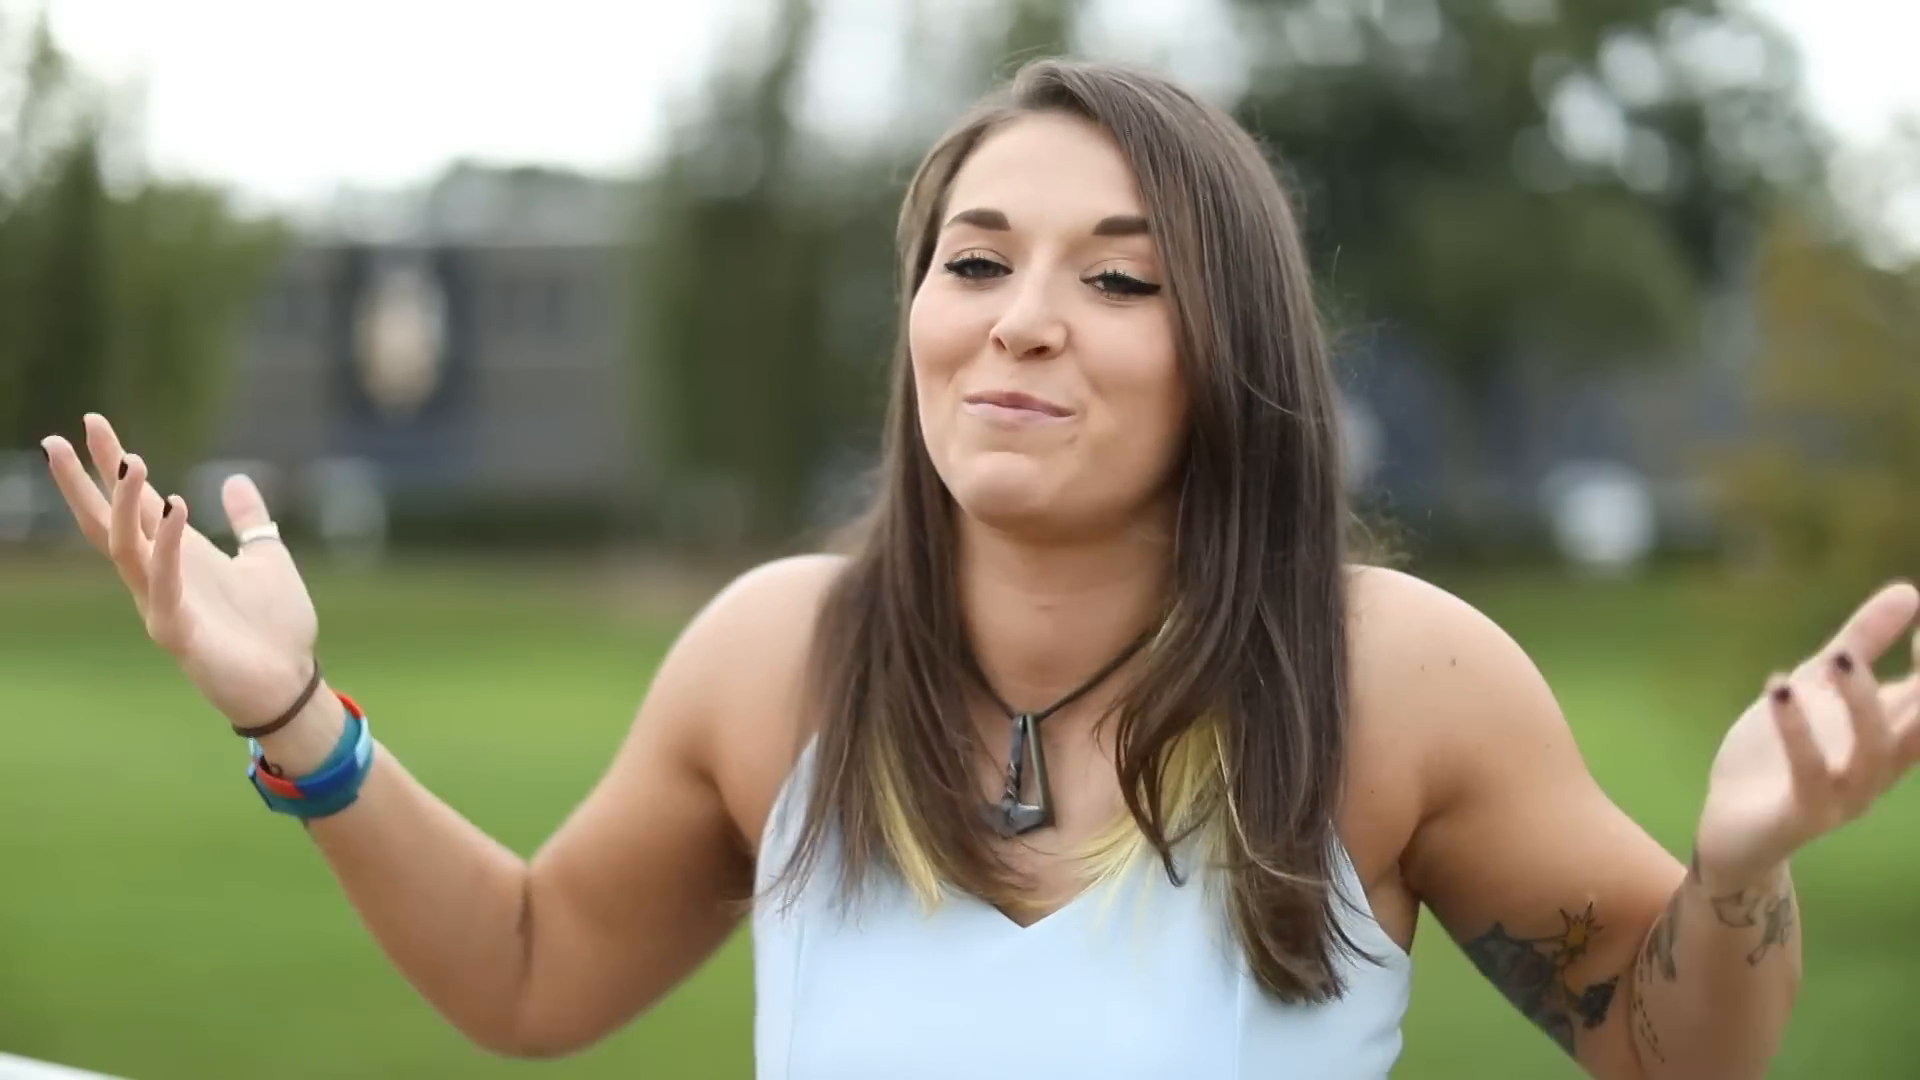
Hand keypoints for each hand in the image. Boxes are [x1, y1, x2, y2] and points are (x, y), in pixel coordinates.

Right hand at [41, 413, 318, 729]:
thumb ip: (250, 522)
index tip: (94, 422)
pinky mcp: (176, 631)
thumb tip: (235, 479)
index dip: (113, 465)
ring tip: (133, 461)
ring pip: (124, 547)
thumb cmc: (277, 628)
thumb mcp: (267, 559)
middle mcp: (160, 576)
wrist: (292, 684)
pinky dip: (167, 546)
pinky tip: (176, 507)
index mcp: (180, 556)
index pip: (137, 503)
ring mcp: (161, 604)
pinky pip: (162, 583)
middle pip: (108, 522)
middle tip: (61, 438)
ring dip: (126, 504)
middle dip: (85, 482)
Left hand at [1693, 581, 1919, 890]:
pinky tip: (1780, 688)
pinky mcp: (1800, 815)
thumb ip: (1860, 642)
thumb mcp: (1817, 688)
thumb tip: (1910, 591)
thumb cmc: (1778, 757)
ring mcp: (1843, 797)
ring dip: (1860, 704)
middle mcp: (1876, 770)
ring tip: (1835, 656)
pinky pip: (1809, 776)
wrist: (1731, 830)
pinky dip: (1797, 734)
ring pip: (1874, 755)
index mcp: (1888, 739)